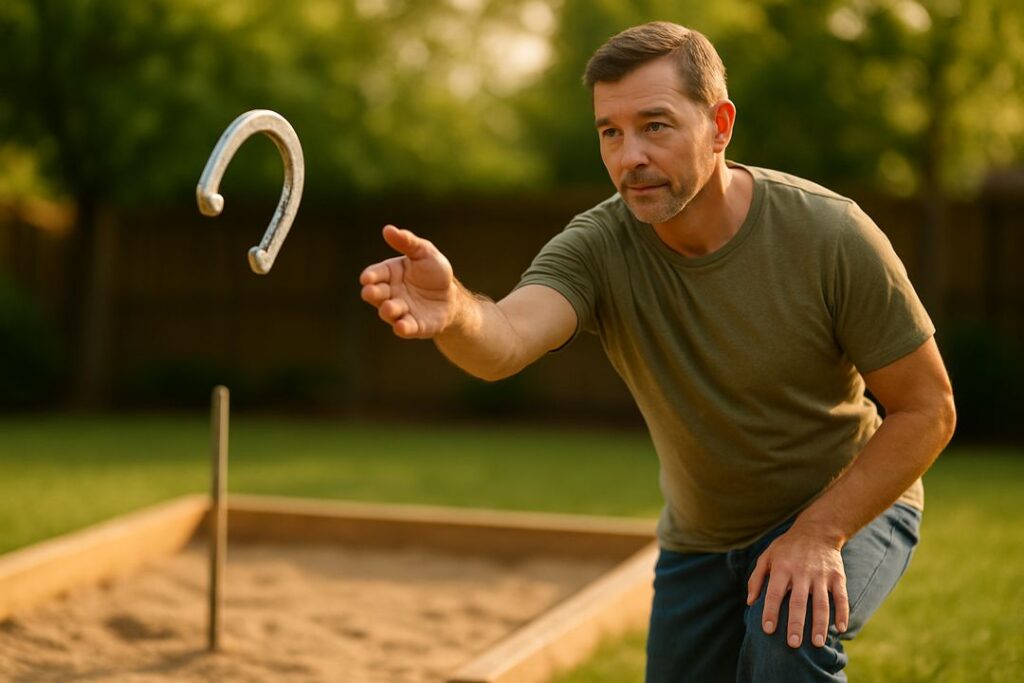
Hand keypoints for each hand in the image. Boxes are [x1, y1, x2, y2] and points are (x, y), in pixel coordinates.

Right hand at [359, 225, 456, 338]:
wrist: (451, 296)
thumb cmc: (434, 272)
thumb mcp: (424, 252)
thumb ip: (407, 242)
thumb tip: (387, 229)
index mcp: (389, 274)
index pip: (375, 274)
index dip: (370, 277)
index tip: (367, 278)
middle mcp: (390, 294)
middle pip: (376, 294)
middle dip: (373, 293)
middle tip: (371, 292)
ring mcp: (400, 311)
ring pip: (388, 312)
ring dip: (388, 311)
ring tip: (390, 308)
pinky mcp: (413, 326)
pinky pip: (405, 328)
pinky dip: (402, 328)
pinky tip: (401, 326)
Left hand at [746, 525, 849, 648]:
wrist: (817, 530)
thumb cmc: (787, 548)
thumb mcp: (766, 556)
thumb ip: (756, 578)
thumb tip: (749, 602)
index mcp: (782, 567)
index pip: (774, 593)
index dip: (770, 611)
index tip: (767, 630)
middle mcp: (801, 572)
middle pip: (798, 602)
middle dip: (796, 624)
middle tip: (793, 644)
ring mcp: (821, 575)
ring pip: (821, 603)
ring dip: (820, 624)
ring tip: (818, 644)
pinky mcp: (837, 576)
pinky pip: (841, 597)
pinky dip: (842, 613)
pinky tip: (840, 629)